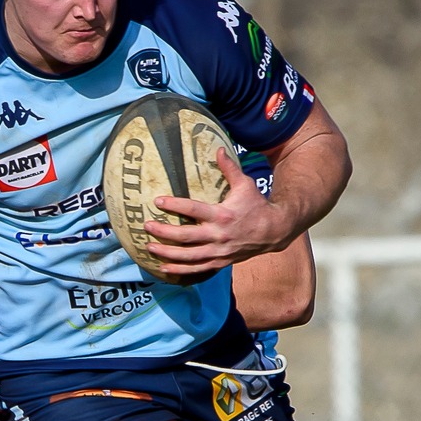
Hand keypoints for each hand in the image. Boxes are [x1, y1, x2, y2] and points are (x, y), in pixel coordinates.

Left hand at [141, 150, 297, 279]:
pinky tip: (164, 269)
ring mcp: (219, 252)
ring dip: (167, 253)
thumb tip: (218, 150)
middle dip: (164, 232)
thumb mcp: (245, 185)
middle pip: (186, 236)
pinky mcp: (220, 262)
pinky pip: (197, 269)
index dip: (174, 205)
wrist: (273, 231)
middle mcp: (219, 235)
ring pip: (188, 256)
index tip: (157, 201)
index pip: (193, 209)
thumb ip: (229, 169)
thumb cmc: (256, 205)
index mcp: (222, 215)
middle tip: (147, 226)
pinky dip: (180, 271)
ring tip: (148, 247)